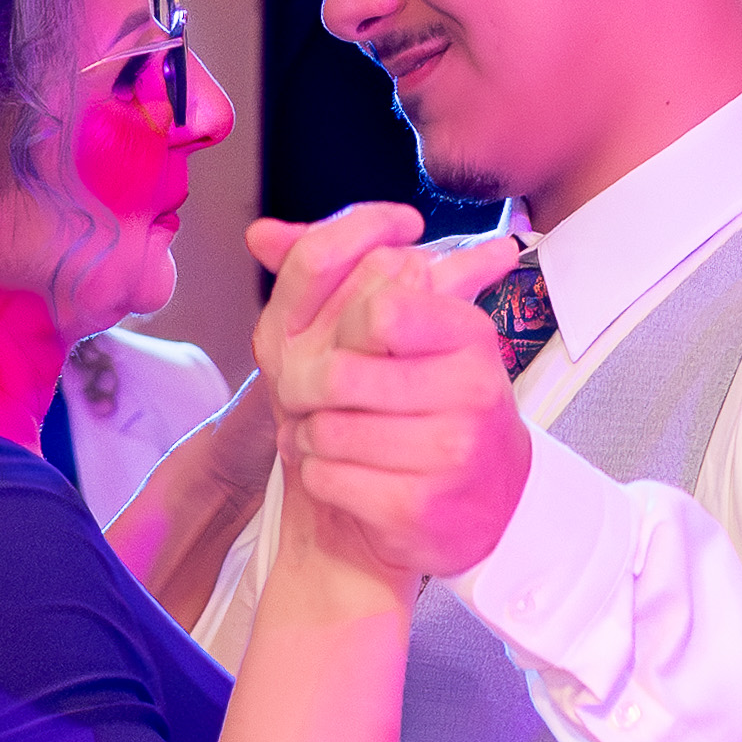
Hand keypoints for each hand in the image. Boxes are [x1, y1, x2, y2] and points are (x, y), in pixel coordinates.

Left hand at [274, 218, 529, 581]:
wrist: (481, 503)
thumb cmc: (430, 406)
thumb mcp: (401, 331)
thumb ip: (334, 271)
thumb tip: (260, 234)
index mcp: (469, 334)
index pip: (379, 305)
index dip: (341, 325)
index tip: (347, 342)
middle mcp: (471, 389)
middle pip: (338, 373)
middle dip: (303, 388)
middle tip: (307, 397)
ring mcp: (451, 452)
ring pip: (327, 428)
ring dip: (308, 433)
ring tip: (325, 434)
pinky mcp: (421, 507)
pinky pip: (329, 477)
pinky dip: (317, 474)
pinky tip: (337, 470)